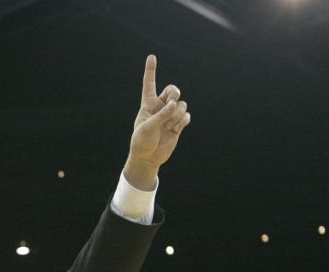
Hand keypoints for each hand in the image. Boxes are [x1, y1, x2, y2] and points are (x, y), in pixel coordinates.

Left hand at [125, 55, 190, 188]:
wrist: (148, 158)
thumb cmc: (141, 142)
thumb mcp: (147, 127)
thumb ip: (161, 115)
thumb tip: (175, 104)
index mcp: (148, 105)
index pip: (149, 84)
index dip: (151, 70)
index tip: (151, 56)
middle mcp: (160, 107)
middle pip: (173, 90)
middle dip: (175, 93)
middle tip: (172, 101)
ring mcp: (170, 116)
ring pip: (182, 105)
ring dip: (177, 114)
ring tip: (169, 125)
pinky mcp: (178, 125)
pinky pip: (186, 116)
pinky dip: (182, 121)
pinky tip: (176, 129)